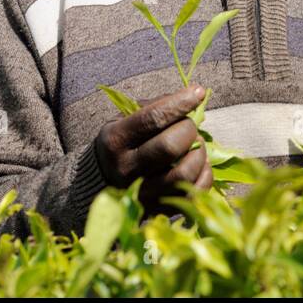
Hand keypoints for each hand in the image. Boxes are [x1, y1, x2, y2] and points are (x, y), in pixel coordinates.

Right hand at [94, 84, 213, 215]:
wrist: (98, 182)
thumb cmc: (120, 143)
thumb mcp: (124, 119)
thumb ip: (154, 106)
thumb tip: (191, 98)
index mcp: (115, 140)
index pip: (153, 118)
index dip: (180, 103)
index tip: (198, 92)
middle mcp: (126, 168)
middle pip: (170, 146)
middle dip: (189, 130)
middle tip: (189, 126)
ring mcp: (141, 193)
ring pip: (184, 173)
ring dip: (199, 154)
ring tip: (195, 145)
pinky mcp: (156, 209)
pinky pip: (193, 194)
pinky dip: (204, 176)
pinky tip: (199, 164)